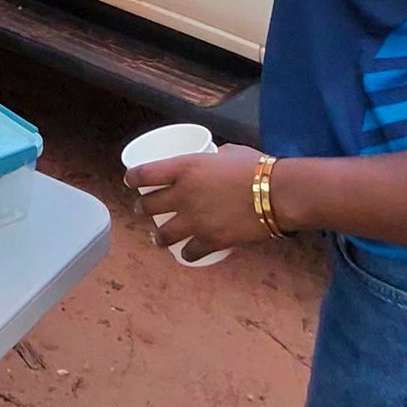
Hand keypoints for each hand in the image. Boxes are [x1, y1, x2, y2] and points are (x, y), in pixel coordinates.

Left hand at [126, 144, 268, 255]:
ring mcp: (195, 220)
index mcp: (184, 167)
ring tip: (158, 238)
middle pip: (149, 205)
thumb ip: (215, 156)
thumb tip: (214, 157)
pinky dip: (187, 254)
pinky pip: (190, 252)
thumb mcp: (229, 152)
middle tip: (142, 210)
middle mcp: (183, 194)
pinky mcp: (210, 240)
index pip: (144, 173)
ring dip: (158, 237)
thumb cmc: (257, 167)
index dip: (132, 178)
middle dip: (142, 209)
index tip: (129, 181)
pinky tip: (186, 254)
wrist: (277, 193)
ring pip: (163, 234)